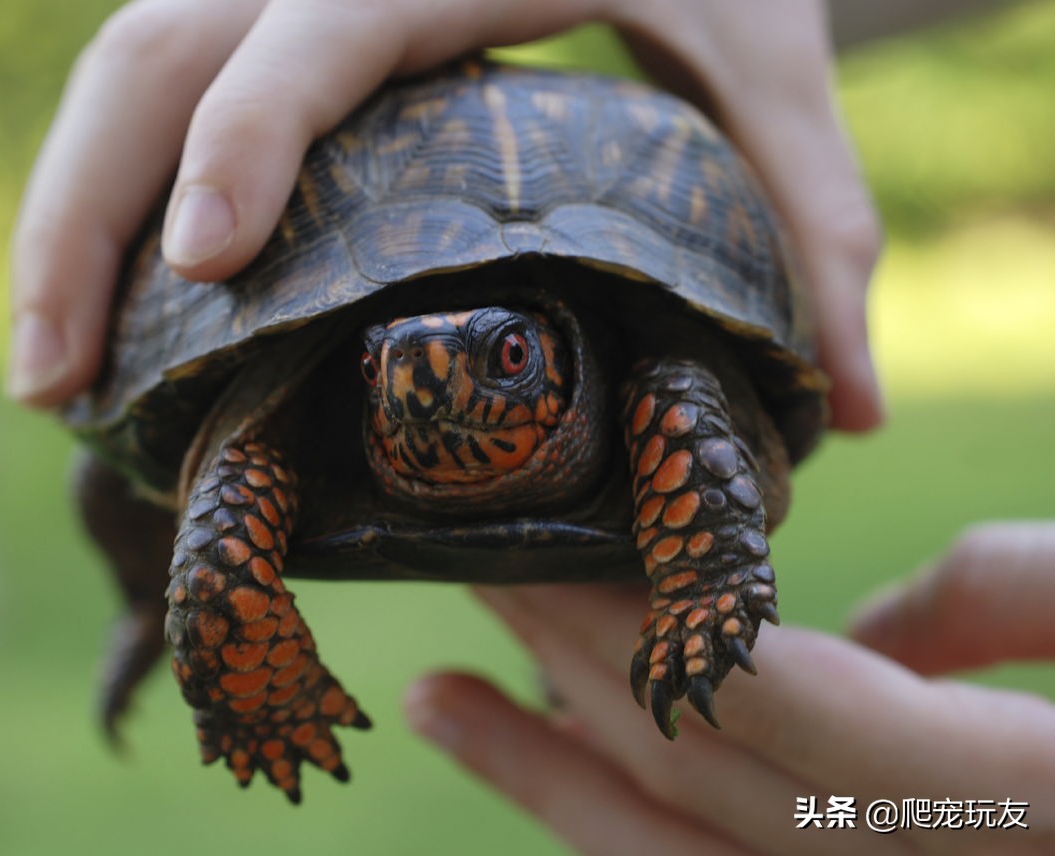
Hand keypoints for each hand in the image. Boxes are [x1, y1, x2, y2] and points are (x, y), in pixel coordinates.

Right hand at [8, 0, 881, 428]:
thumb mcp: (768, 60)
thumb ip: (816, 219)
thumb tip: (849, 411)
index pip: (314, 30)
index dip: (247, 136)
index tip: (195, 269)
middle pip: (155, 51)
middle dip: (80, 216)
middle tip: (57, 386)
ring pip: (119, 65)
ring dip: (58, 217)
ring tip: (49, 376)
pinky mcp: (261, 4)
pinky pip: (146, 79)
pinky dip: (95, 189)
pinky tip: (95, 297)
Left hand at [405, 522, 1054, 853]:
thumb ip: (1011, 603)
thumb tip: (854, 629)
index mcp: (1014, 802)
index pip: (766, 691)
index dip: (642, 603)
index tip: (547, 520)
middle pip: (690, 764)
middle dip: (561, 656)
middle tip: (457, 561)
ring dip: (544, 770)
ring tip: (437, 693)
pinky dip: (616, 831)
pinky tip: (548, 777)